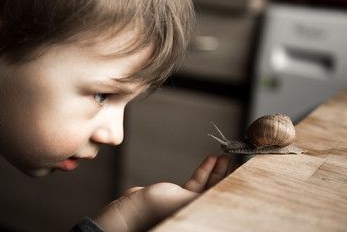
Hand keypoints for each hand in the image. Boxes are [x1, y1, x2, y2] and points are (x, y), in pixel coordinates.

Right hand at [93, 154, 229, 231]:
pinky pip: (195, 181)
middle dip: (226, 175)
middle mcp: (195, 211)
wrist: (129, 212)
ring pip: (206, 185)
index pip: (223, 201)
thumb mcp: (187, 203)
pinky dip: (203, 170)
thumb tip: (228, 191)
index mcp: (200, 216)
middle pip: (217, 192)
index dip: (234, 187)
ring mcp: (186, 203)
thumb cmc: (155, 212)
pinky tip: (210, 159)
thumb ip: (206, 196)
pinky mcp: (176, 195)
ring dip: (215, 170)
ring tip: (224, 157)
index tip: (244, 173)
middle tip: (236, 161)